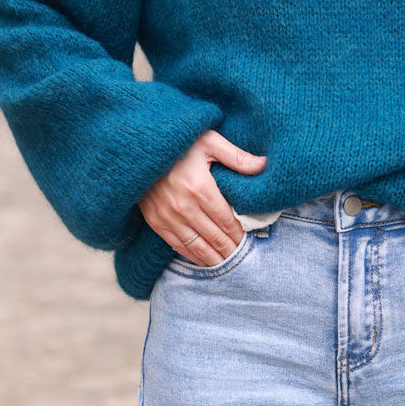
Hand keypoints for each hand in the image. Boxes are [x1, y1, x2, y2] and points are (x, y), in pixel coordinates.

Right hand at [138, 130, 266, 265]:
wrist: (140, 147)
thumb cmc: (180, 142)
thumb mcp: (210, 142)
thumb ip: (237, 157)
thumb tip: (264, 165)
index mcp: (200, 188)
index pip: (227, 221)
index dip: (240, 234)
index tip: (250, 240)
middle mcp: (184, 207)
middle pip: (215, 238)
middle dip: (231, 249)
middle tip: (243, 256)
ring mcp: (168, 217)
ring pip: (197, 247)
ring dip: (214, 258)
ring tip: (228, 263)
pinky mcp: (155, 221)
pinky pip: (177, 246)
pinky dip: (193, 256)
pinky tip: (204, 260)